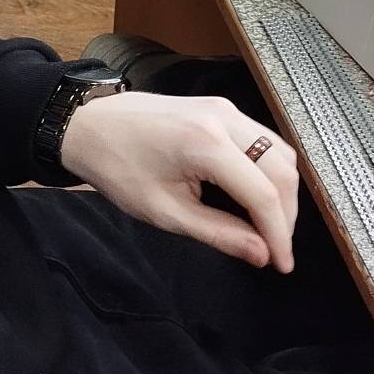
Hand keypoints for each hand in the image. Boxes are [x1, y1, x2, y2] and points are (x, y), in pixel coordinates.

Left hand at [57, 92, 299, 271]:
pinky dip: (268, 169)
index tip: (283, 265)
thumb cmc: (117, 168)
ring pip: (278, 151)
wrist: (87, 124)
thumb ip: (219, 233)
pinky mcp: (220, 108)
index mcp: (207, 144)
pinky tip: (257, 196)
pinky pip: (262, 139)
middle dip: (286, 215)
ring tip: (269, 227)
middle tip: (276, 250)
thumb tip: (261, 253)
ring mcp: (225, 108)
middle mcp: (225, 119)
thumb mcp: (164, 211)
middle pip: (282, 170)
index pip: (264, 194)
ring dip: (281, 191)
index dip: (279, 235)